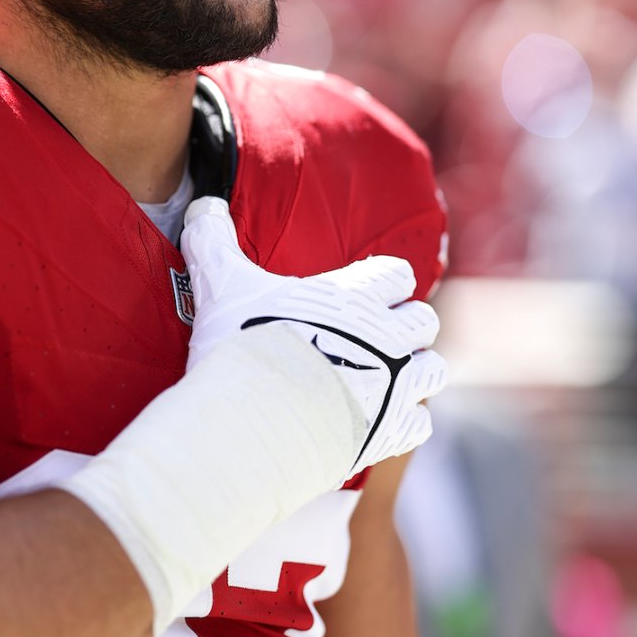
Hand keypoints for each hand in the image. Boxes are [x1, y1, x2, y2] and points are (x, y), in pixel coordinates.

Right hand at [180, 197, 445, 474]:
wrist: (258, 420)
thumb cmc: (243, 346)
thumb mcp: (223, 286)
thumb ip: (214, 243)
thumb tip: (202, 206)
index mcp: (357, 297)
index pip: (397, 274)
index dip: (383, 283)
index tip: (365, 293)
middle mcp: (388, 337)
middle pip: (424, 321)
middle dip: (405, 327)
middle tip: (375, 337)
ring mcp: (396, 386)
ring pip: (433, 370)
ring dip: (414, 371)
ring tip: (387, 378)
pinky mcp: (391, 431)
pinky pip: (420, 422)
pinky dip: (405, 420)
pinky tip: (381, 420)